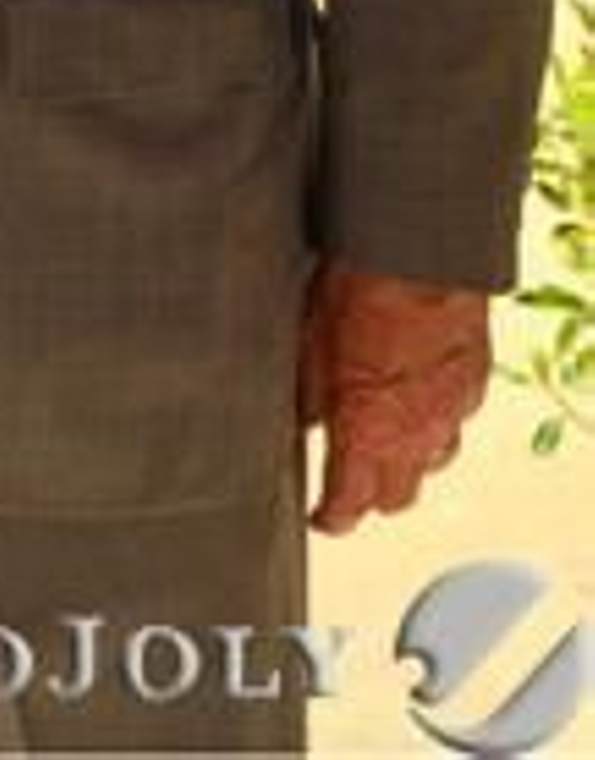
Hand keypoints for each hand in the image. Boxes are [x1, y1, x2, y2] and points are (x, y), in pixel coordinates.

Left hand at [301, 259, 491, 534]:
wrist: (420, 255)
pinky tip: (418, 395)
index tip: (319, 516)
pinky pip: (454, 421)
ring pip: (430, 464)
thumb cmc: (359, 293)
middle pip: (394, 499)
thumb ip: (309, 398)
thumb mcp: (309, 346)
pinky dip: (435, 418)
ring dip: (406, 458)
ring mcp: (450, 415)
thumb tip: (301, 420)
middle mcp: (414, 438)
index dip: (331, 518)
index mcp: (367, 436)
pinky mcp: (473, 386)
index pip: (348, 507)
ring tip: (385, 436)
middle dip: (369, 494)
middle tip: (348, 474)